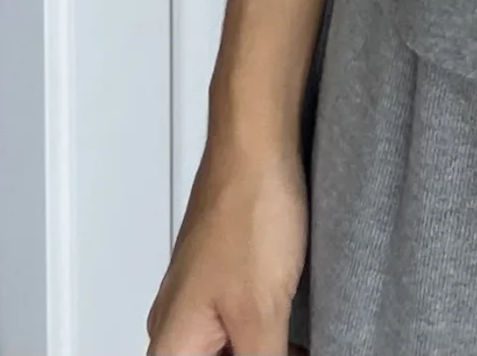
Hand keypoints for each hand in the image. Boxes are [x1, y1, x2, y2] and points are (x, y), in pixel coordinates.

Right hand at [146, 141, 307, 355]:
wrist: (257, 140)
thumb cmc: (248, 212)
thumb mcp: (261, 314)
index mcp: (172, 345)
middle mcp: (178, 325)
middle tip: (296, 349)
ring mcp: (204, 297)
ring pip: (231, 350)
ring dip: (268, 353)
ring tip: (304, 344)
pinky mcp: (230, 275)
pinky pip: (243, 326)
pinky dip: (271, 338)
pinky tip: (303, 336)